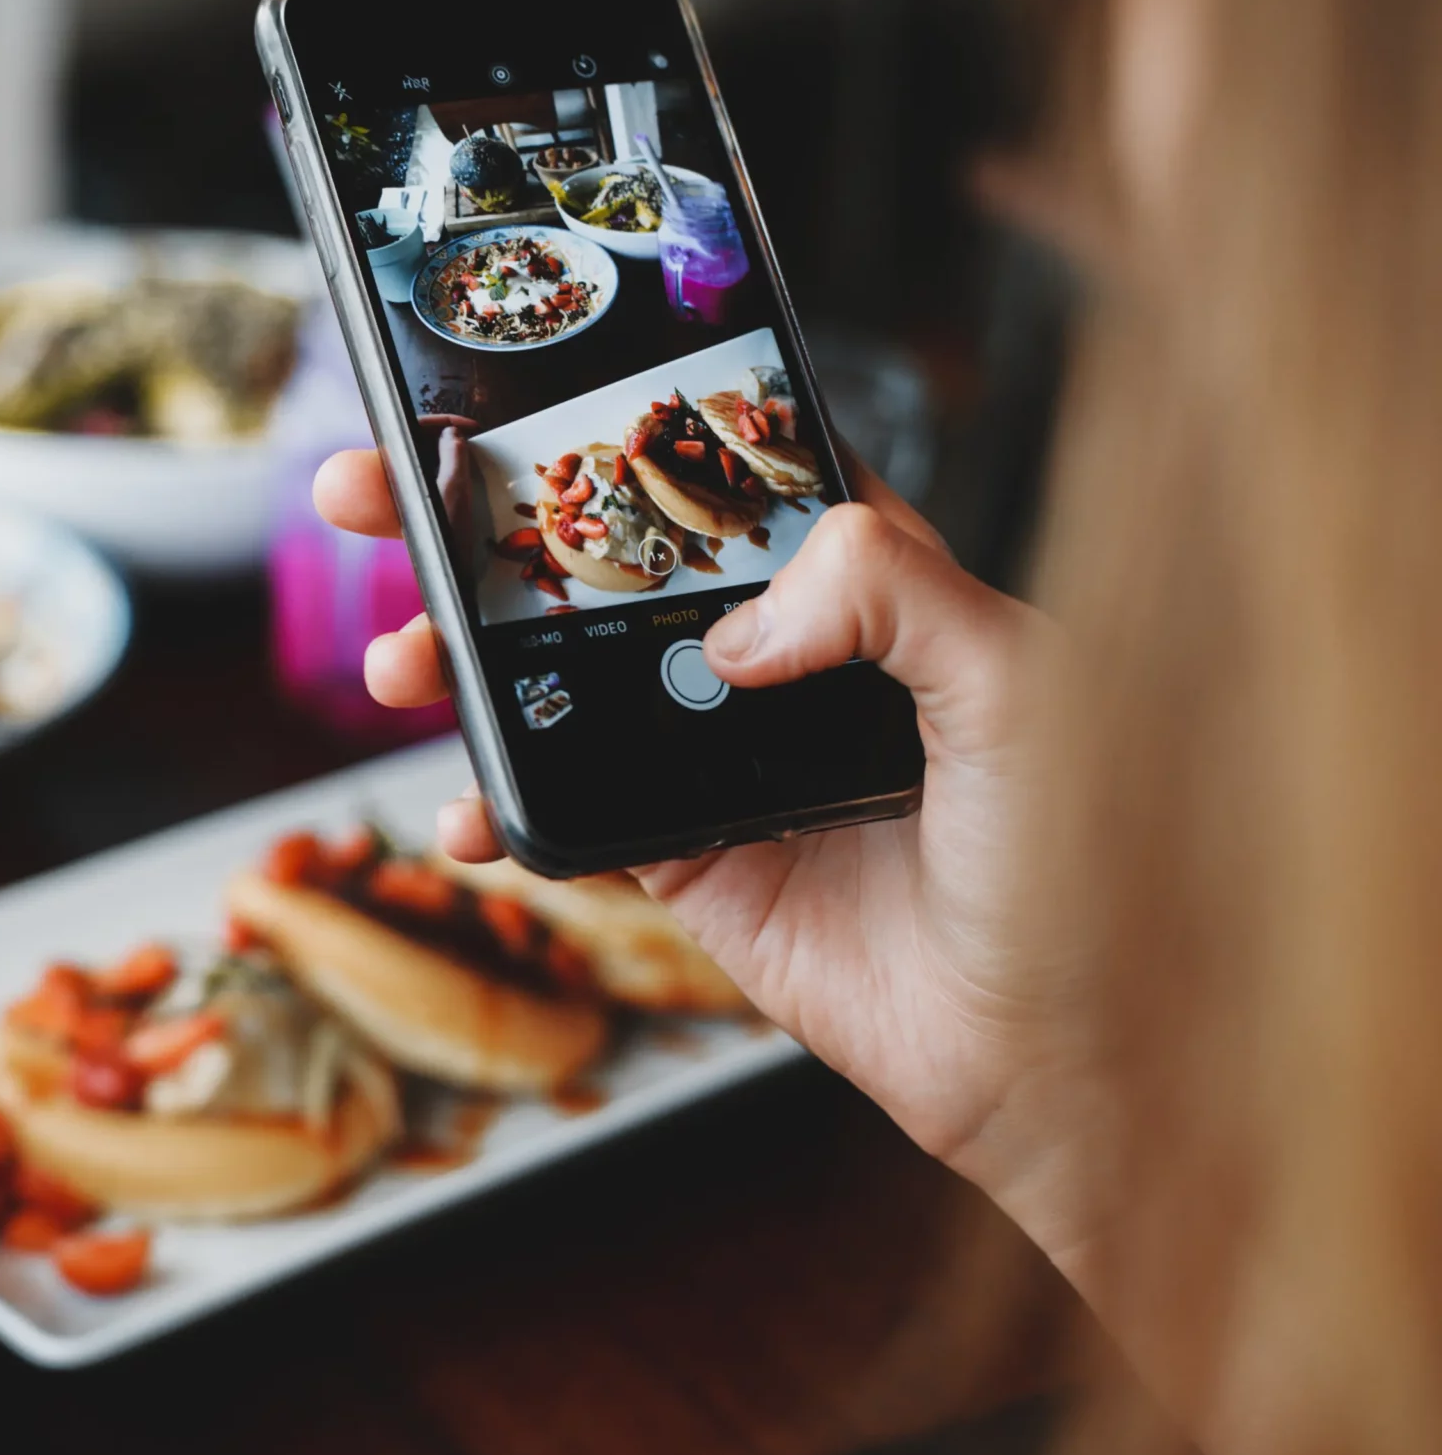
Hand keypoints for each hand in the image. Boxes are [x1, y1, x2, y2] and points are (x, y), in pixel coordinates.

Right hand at [313, 451, 1101, 1268]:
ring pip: (554, 681)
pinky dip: (493, 815)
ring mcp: (718, 754)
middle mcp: (778, 654)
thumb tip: (735, 625)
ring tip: (395, 663)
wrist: (1056, 1057)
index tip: (492, 396)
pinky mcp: (687, 857)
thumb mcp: (1020, 686)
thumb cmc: (1084, 865)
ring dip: (454, 666)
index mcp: (862, 579)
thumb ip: (892, 592)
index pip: (710, 466)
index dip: (603, 421)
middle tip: (369, 491)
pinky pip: (564, 816)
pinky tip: (458, 815)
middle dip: (470, 525)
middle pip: (597, 562)